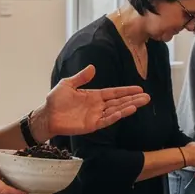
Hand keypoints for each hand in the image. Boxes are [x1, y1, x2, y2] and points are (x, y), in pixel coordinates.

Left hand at [35, 65, 150, 138]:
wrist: (47, 115)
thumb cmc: (56, 100)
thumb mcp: (68, 84)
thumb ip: (81, 77)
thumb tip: (93, 67)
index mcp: (94, 95)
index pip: (114, 92)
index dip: (126, 91)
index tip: (139, 88)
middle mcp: (98, 106)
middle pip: (119, 102)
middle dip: (133, 99)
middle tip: (147, 97)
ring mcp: (96, 116)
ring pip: (116, 111)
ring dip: (128, 107)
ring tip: (141, 103)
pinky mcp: (91, 125)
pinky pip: (106, 121)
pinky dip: (116, 116)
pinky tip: (126, 111)